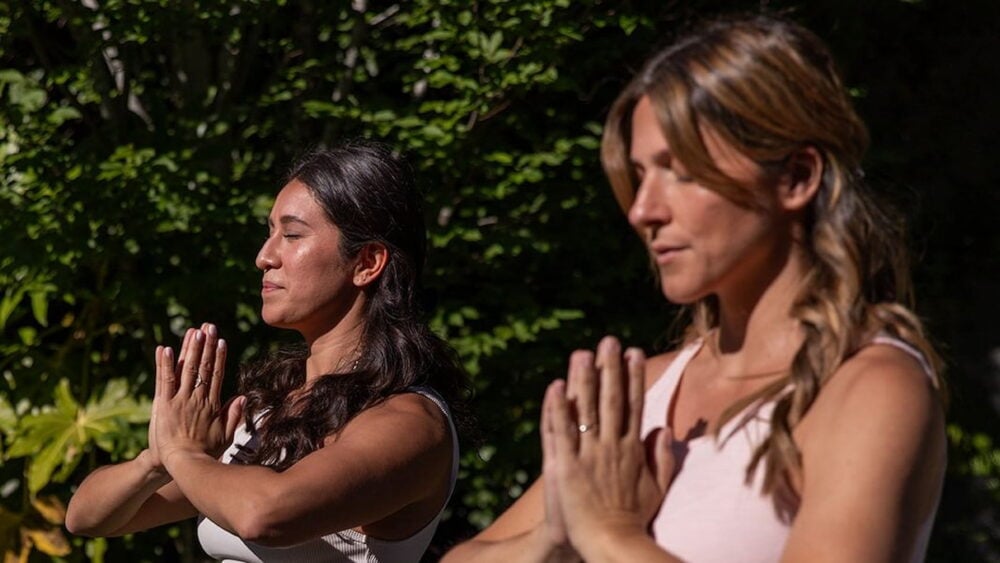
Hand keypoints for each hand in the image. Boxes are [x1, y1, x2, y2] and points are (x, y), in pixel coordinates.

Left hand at [153, 324, 243, 471]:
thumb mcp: (225, 436)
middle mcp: (197, 398)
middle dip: (206, 345)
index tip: (221, 341)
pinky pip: (164, 380)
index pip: (217, 374)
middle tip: (208, 326)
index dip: (219, 356)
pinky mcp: (164, 404)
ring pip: (186, 369)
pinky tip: (166, 349)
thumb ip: (233, 415)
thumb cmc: (204, 453)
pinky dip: (165, 364)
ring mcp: (180, 400)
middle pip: (203, 366)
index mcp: (212, 404)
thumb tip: (241, 397)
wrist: (183, 464)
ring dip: (190, 348)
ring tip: (193, 331)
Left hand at [541, 337, 674, 551]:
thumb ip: (662, 458)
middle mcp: (612, 446)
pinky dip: (557, 408)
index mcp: (632, 449)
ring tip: (582, 352)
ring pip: (585, 409)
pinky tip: (555, 386)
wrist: (610, 544)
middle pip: (611, 399)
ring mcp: (588, 454)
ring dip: (584, 379)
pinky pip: (560, 431)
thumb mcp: (656, 489)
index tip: (633, 352)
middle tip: (608, 340)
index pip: (634, 404)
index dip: (634, 377)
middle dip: (609, 367)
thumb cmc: (632, 520)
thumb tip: (665, 429)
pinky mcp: (565, 466)